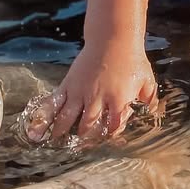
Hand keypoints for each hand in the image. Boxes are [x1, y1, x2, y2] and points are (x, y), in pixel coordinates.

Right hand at [23, 44, 159, 145]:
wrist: (113, 38)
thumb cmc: (132, 60)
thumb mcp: (146, 80)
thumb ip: (149, 100)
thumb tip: (152, 115)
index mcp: (118, 99)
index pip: (114, 126)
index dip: (111, 135)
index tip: (109, 141)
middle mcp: (97, 98)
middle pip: (88, 125)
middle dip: (84, 140)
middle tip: (79, 150)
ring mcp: (80, 91)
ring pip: (68, 118)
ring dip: (61, 133)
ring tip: (54, 144)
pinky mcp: (68, 84)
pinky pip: (53, 103)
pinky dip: (44, 117)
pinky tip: (37, 129)